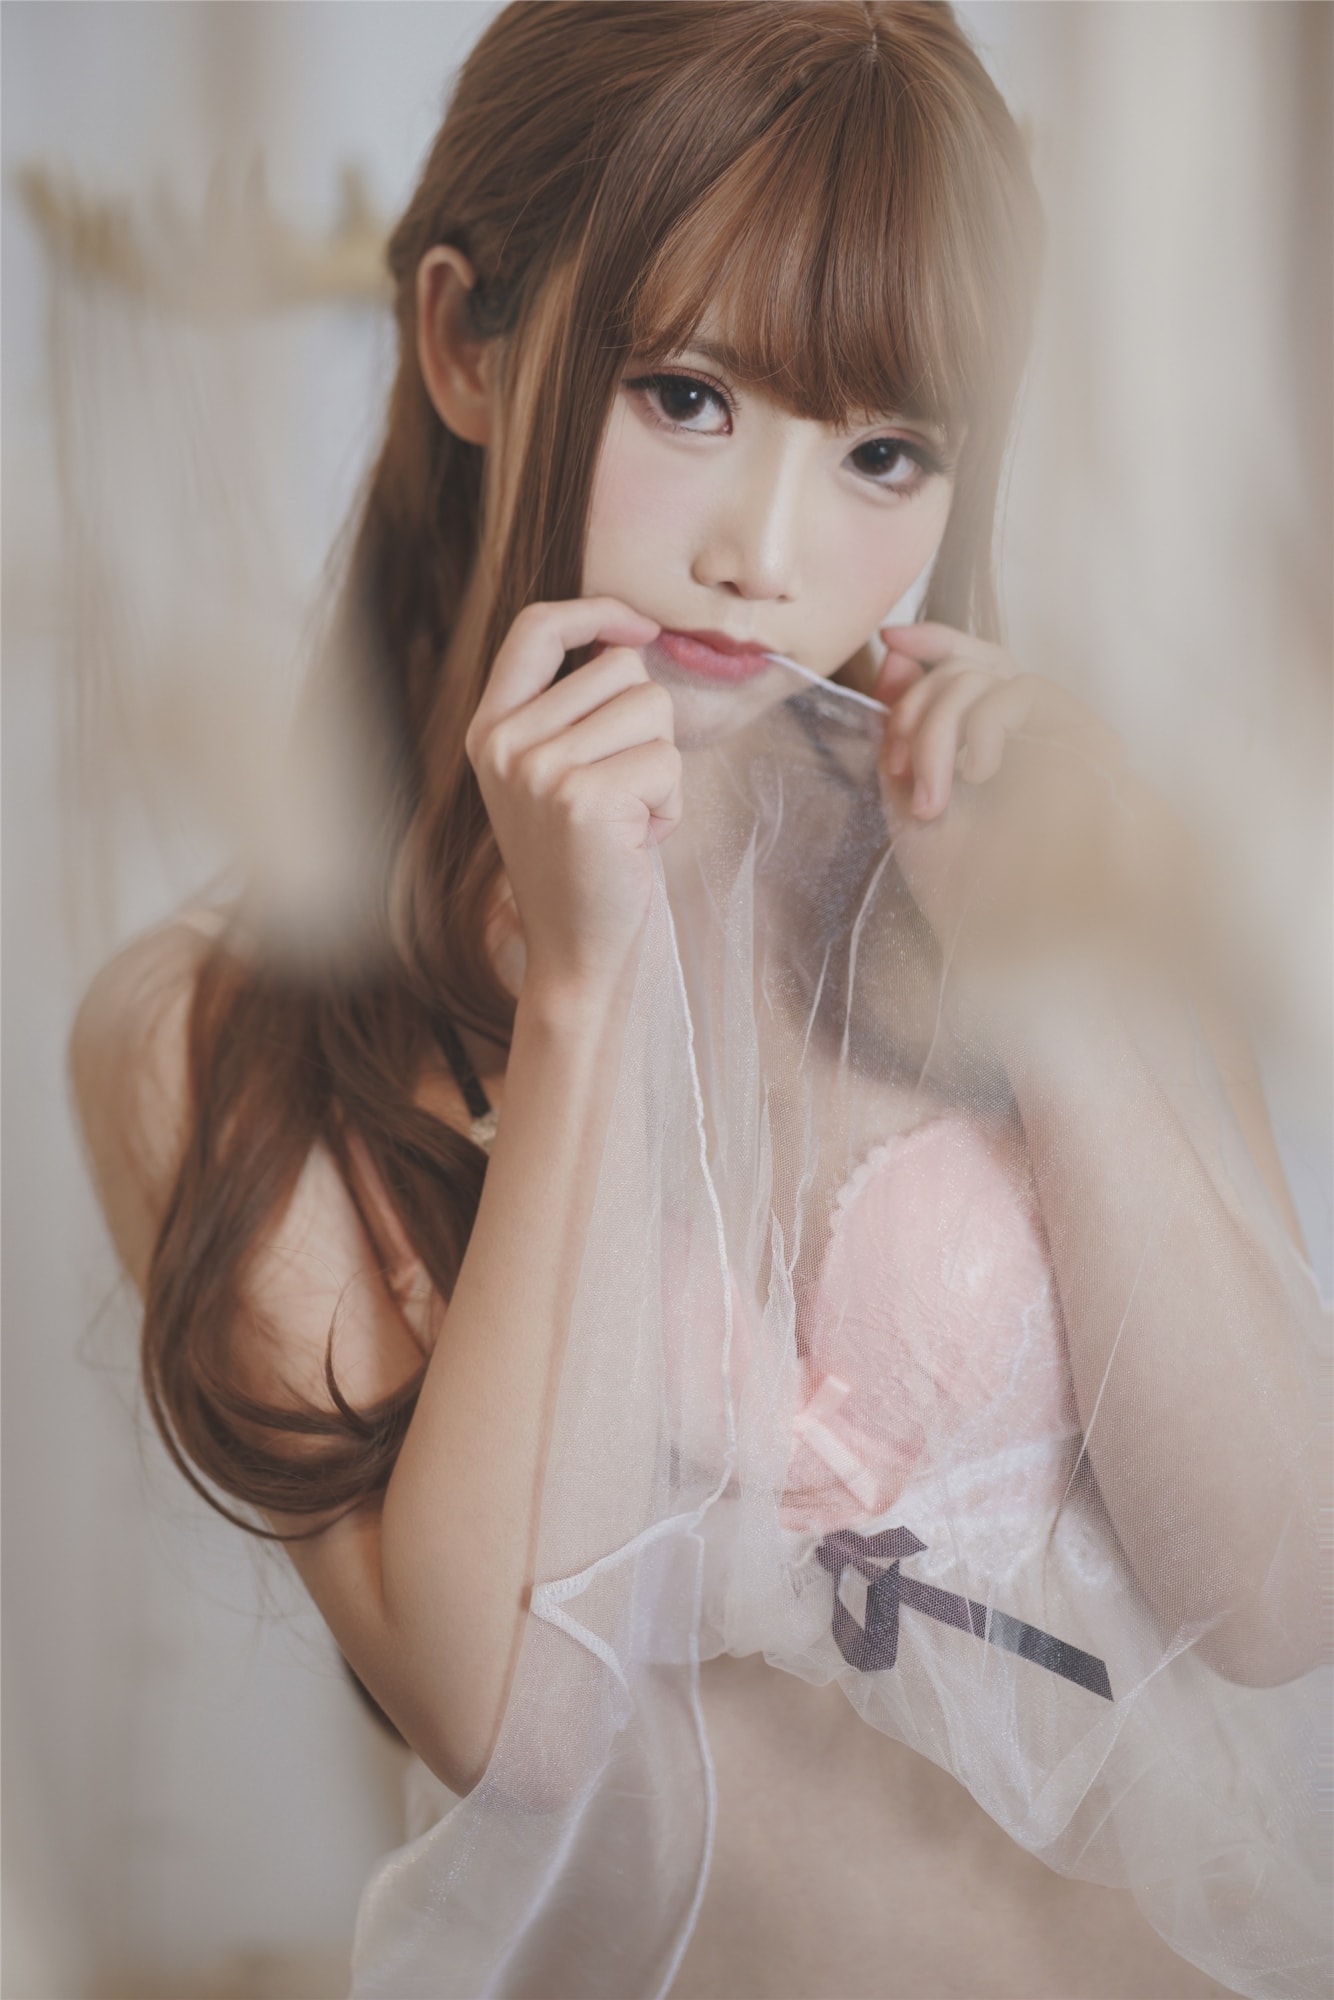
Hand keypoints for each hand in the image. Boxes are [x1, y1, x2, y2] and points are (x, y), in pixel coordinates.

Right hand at [466, 598, 682, 1006]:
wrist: (577, 956)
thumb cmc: (585, 865)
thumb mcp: (555, 775)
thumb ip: (572, 710)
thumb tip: (631, 640)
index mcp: (490, 729)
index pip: (537, 627)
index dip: (596, 612)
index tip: (639, 627)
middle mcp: (505, 743)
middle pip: (619, 668)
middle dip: (646, 725)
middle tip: (623, 791)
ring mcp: (538, 769)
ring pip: (651, 708)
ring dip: (661, 766)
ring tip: (629, 818)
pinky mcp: (584, 798)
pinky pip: (666, 762)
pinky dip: (670, 804)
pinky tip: (638, 841)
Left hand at [873, 623, 1192, 972]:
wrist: (1025, 950)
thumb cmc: (972, 892)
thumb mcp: (910, 807)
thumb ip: (899, 737)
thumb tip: (894, 658)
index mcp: (990, 744)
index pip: (970, 665)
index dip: (935, 639)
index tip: (890, 639)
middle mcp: (1029, 733)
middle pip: (970, 666)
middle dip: (918, 707)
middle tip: (900, 770)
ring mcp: (1060, 736)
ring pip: (992, 676)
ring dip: (944, 722)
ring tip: (936, 794)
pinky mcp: (1088, 741)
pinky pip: (1028, 691)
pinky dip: (986, 721)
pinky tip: (976, 772)